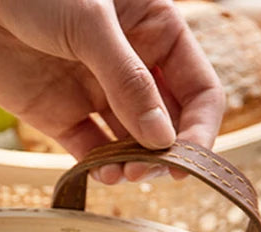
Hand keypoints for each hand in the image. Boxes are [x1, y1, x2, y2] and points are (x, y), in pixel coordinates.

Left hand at [0, 0, 224, 182]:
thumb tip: (164, 141)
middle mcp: (129, 65)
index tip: (187, 159)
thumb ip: (130, 83)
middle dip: (167, 152)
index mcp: (153, 30)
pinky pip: (91, 151)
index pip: (197, 88)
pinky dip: (102, 167)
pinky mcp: (59, 115)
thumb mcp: (90, 26)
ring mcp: (95, 92)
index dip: (200, 127)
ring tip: (126, 175)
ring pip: (131, 142)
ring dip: (135, 164)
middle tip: (151, 172)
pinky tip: (104, 174)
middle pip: (168, 122)